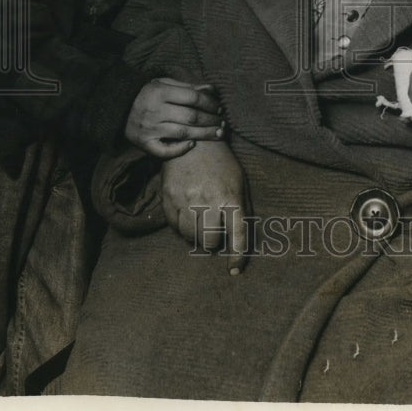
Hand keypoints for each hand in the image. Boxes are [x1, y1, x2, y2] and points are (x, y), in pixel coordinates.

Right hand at [125, 78, 223, 158]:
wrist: (119, 109)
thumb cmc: (148, 95)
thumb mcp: (164, 84)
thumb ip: (187, 86)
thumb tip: (211, 89)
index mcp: (160, 92)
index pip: (192, 97)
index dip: (210, 103)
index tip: (219, 108)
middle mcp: (155, 110)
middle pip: (191, 117)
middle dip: (211, 120)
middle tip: (223, 123)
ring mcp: (150, 128)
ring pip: (183, 133)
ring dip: (204, 134)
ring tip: (219, 134)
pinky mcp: (145, 143)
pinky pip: (165, 150)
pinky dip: (180, 149)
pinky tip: (192, 145)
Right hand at [161, 141, 247, 274]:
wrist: (194, 140)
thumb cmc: (221, 164)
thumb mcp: (240, 182)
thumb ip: (242, 209)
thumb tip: (241, 239)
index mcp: (230, 196)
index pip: (237, 234)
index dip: (237, 256)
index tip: (234, 270)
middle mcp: (208, 200)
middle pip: (210, 240)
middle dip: (214, 243)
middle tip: (215, 236)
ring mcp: (186, 199)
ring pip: (190, 237)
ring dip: (197, 238)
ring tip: (201, 227)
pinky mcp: (169, 197)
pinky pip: (174, 226)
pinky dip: (181, 229)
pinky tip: (187, 220)